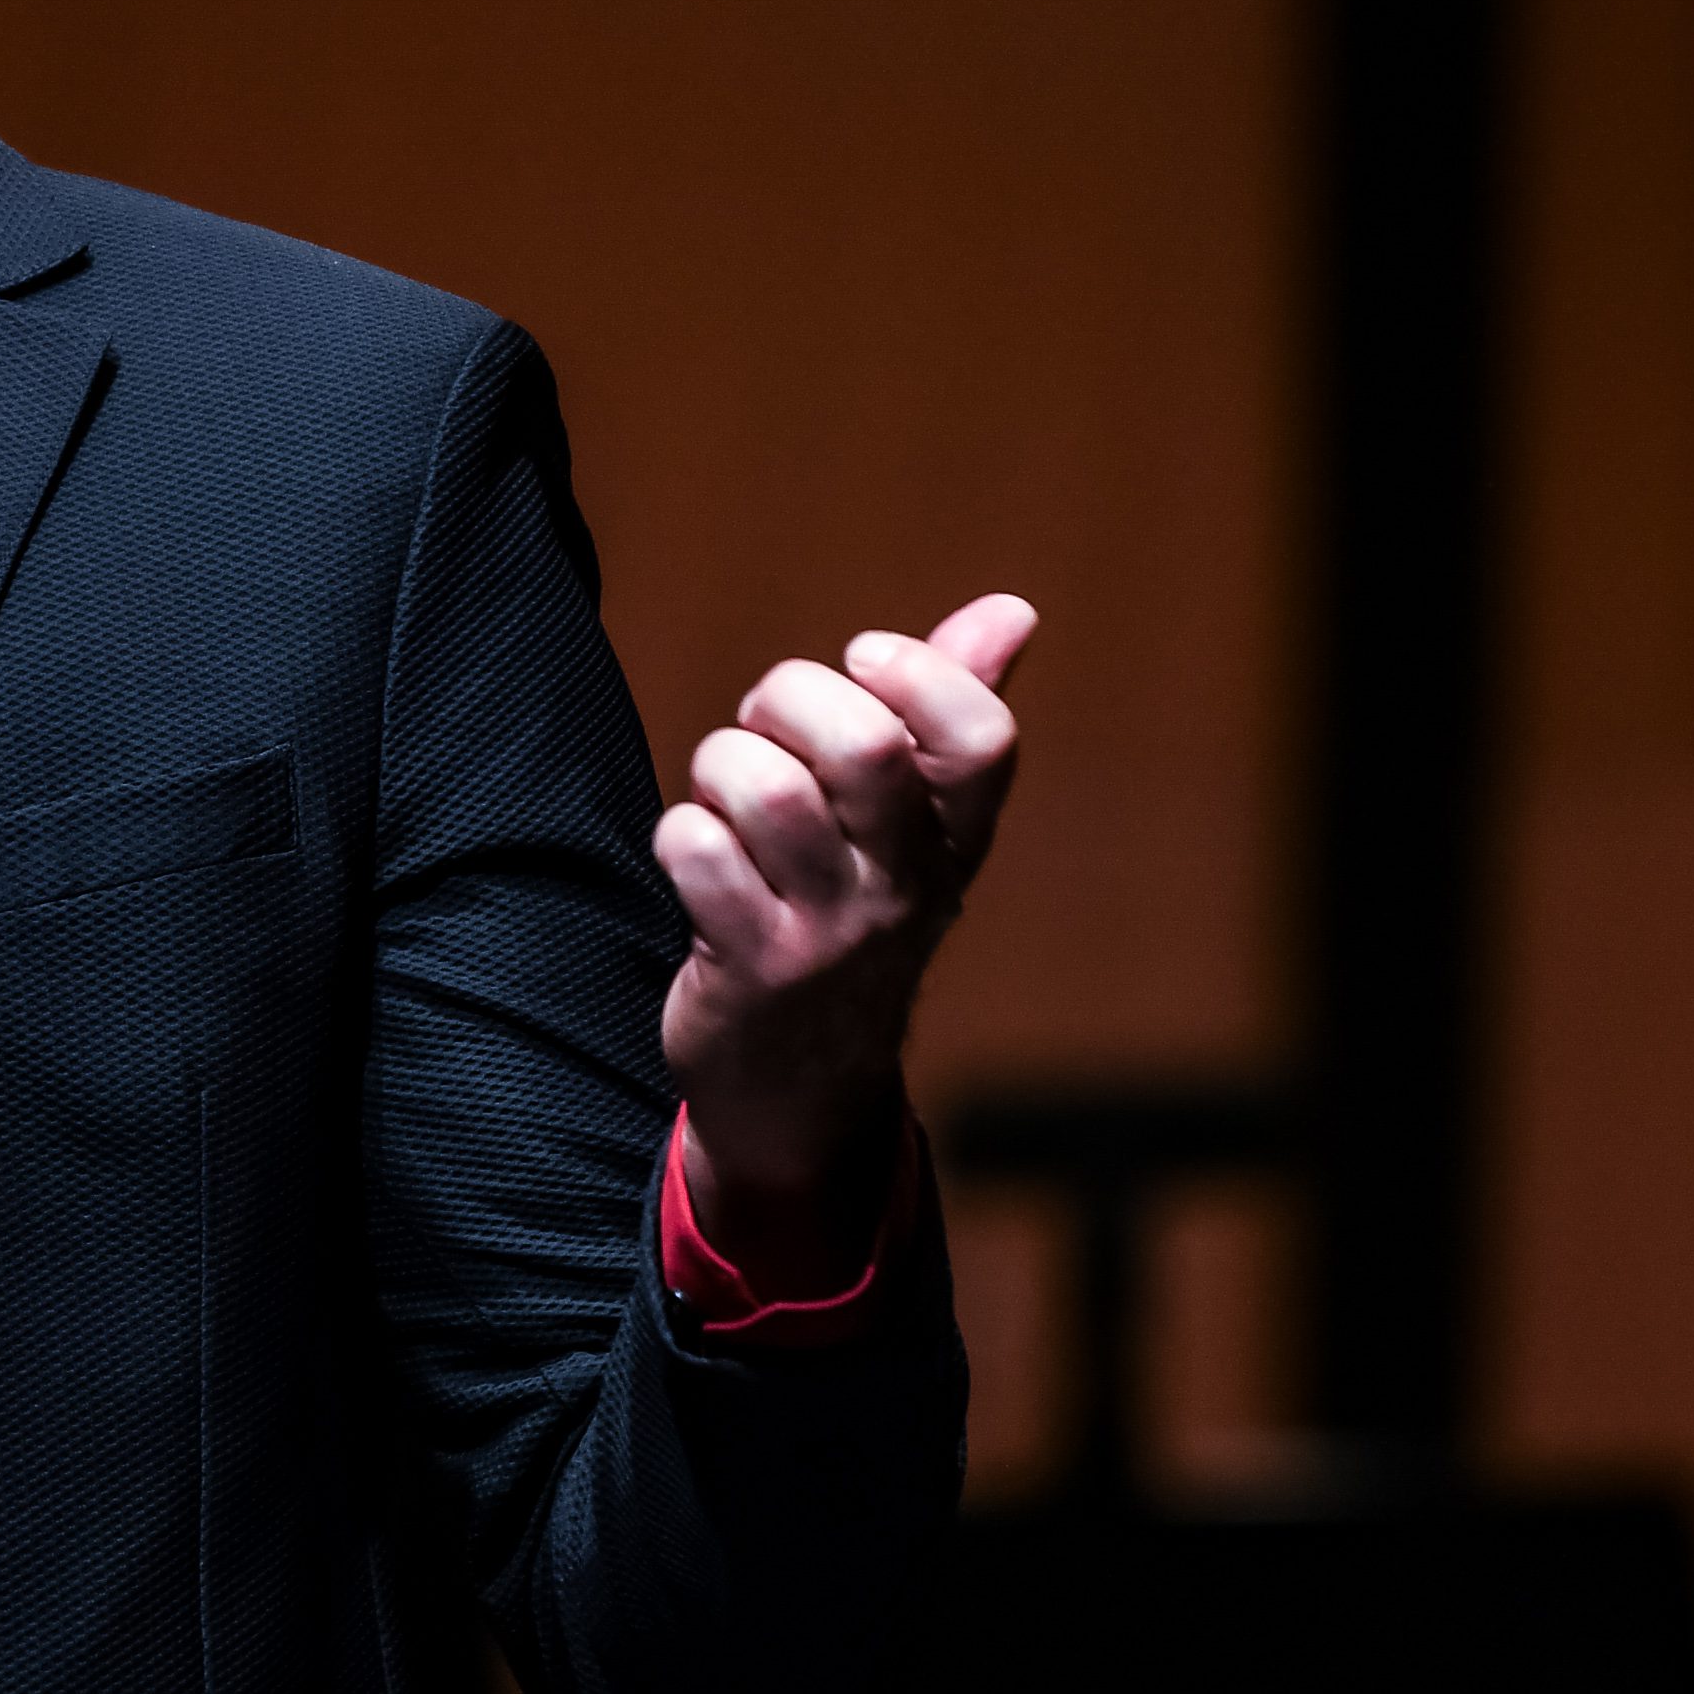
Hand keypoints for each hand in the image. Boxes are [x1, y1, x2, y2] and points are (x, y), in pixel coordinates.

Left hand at [655, 593, 1037, 1257]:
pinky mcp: (749, 967)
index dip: (919, 673)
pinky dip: (679, 835)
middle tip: (768, 728)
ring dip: (720, 764)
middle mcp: (904, 885)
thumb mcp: (915, 827)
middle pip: (863, 747)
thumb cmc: (849, 913)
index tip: (866, 659)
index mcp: (955, 838)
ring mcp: (828, 932)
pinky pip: (695, 851)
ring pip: (764, 789)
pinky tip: (699, 863)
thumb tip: (1013, 610)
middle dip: (789, 698)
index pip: (983, 740)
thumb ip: (952, 710)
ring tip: (725, 795)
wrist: (802, 1083)